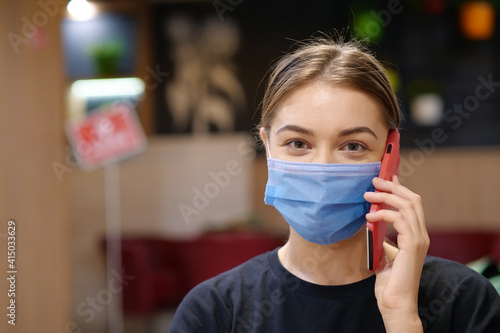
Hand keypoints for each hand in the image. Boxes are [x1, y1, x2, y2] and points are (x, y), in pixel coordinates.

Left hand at [364, 176, 429, 332]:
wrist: (395, 301)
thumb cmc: (388, 280)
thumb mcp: (384, 251)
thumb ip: (383, 235)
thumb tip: (372, 218)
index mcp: (416, 235)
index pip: (412, 203)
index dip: (399, 187)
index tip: (386, 176)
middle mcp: (421, 234)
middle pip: (412, 199)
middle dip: (393, 186)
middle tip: (374, 180)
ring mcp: (419, 239)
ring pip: (407, 205)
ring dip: (385, 196)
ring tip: (368, 195)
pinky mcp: (412, 245)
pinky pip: (399, 219)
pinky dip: (383, 213)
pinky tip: (369, 217)